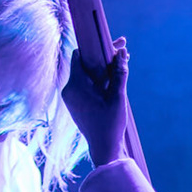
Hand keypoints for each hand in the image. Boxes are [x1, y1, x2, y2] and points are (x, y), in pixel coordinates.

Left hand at [61, 36, 130, 167]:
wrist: (103, 149)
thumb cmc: (110, 124)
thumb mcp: (118, 97)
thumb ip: (119, 72)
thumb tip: (122, 51)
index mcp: (75, 85)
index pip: (79, 55)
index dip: (95, 47)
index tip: (109, 42)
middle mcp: (69, 89)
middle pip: (84, 64)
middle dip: (103, 57)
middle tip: (123, 50)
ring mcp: (70, 97)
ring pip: (86, 75)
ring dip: (102, 69)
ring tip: (122, 64)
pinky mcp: (75, 104)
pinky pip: (85, 85)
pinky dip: (98, 80)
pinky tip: (114, 79)